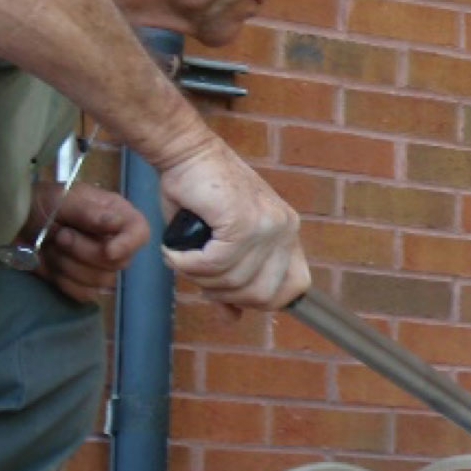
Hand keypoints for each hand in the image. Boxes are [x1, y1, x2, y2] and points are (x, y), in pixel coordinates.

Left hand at [24, 182, 150, 301]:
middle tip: (61, 236)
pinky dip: (65, 282)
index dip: (129, 244)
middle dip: (84, 252)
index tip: (109, 251)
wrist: (13, 224)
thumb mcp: (63, 200)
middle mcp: (114, 241)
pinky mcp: (83, 283)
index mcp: (116, 215)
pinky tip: (52, 265)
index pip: (140, 233)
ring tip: (52, 247)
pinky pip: (85, 294)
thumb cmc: (42, 203)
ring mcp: (100, 265)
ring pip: (102, 281)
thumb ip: (90, 213)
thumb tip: (117, 224)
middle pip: (119, 262)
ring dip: (69, 265)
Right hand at [156, 141, 309, 310]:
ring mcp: (267, 225)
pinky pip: (215, 265)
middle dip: (223, 292)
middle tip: (196, 271)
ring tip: (181, 257)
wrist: (185, 151)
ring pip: (234, 281)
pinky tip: (174, 251)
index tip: (228, 290)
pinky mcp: (242, 221)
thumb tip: (233, 319)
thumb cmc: (198, 195)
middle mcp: (285, 228)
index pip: (295, 287)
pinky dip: (187, 264)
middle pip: (262, 295)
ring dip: (198, 277)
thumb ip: (230, 280)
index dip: (261, 299)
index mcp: (286, 233)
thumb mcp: (220, 243)